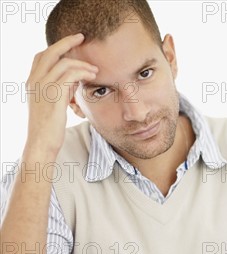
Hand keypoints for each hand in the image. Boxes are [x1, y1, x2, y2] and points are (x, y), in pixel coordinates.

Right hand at [25, 33, 97, 154]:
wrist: (41, 143)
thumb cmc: (50, 128)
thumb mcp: (53, 105)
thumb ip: (61, 90)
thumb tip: (74, 80)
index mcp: (31, 82)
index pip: (41, 57)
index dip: (56, 47)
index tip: (71, 42)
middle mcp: (34, 82)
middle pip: (49, 52)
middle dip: (66, 42)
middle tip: (82, 38)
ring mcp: (42, 88)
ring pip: (63, 63)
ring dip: (82, 64)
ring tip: (95, 70)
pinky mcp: (53, 96)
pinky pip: (69, 75)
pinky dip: (82, 72)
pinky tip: (91, 77)